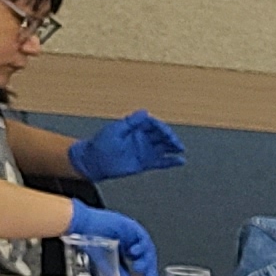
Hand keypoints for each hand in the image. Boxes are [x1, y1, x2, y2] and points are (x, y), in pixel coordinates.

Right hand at [63, 202, 157, 275]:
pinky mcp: (129, 225)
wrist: (81, 225)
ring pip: (146, 247)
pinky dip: (141, 246)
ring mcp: (130, 233)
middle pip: (145, 256)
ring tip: (139, 268)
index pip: (139, 262)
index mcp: (124, 247)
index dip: (145, 273)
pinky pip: (141, 236)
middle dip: (148, 269)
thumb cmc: (88, 240)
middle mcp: (129, 240)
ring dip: (145, 259)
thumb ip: (119, 272)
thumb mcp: (107, 262)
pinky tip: (134, 253)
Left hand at [70, 108, 184, 181]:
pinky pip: (161, 162)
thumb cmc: (101, 144)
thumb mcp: (115, 130)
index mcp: (135, 127)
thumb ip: (131, 122)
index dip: (161, 127)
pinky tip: (180, 161)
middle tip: (176, 142)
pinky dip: (171, 162)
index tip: (165, 132)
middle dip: (170, 137)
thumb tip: (145, 112)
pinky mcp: (145, 163)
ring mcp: (144, 150)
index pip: (152, 124)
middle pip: (160, 135)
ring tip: (181, 149)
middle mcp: (142, 138)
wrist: (95, 161)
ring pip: (163, 147)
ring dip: (173, 147)